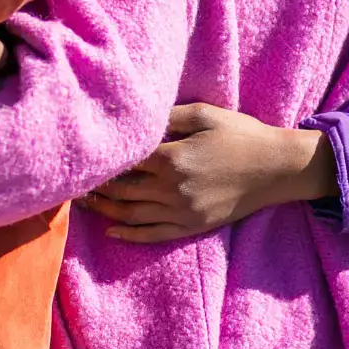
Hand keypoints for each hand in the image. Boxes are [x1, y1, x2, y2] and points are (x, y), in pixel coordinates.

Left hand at [83, 103, 338, 243]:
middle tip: (71, 181)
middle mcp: (173, 188)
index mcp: (172, 158)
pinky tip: (112, 230)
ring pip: (132, 215)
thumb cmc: (241, 135)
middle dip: (95, 186)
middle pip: (121, 190)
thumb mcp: (204, 114)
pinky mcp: (192, 226)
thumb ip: (167, 117)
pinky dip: (130, 234)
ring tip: (83, 203)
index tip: (81, 157)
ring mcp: (182, 212)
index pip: (124, 162)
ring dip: (104, 210)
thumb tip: (136, 120)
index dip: (101, 161)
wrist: (276, 168)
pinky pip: (154, 235)